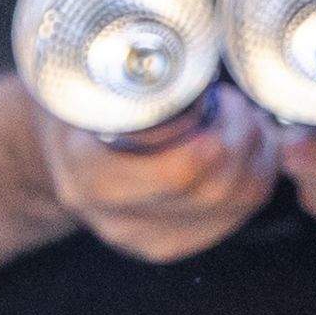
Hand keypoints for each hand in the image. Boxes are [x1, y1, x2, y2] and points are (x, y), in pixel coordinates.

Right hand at [46, 81, 279, 262]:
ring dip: (256, 154)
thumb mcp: (83, 86)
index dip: (216, 135)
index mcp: (89, 179)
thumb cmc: (75, 107)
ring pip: (237, 201)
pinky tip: (247, 147)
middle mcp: (116, 220)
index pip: (175, 172)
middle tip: (235, 101)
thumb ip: (125, 81)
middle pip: (215, 187)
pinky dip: (257, 175)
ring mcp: (147, 240)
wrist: (58, 154)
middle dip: (242, 136)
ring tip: (241, 118)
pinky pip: (240, 214)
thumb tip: (180, 69)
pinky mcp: (174, 245)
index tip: (219, 97)